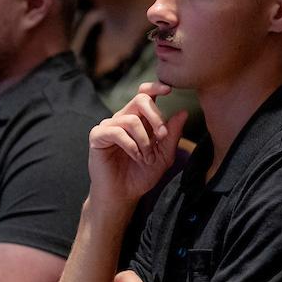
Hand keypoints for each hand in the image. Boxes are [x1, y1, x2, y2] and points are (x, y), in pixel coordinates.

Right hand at [87, 83, 186, 205]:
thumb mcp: (164, 156)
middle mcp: (123, 118)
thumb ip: (172, 135)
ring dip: (144, 140)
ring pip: (131, 119)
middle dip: (156, 117)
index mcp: (139, 119)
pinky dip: (131, 145)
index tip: (169, 89)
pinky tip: (135, 157)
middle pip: (140, 99)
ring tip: (147, 158)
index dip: (155, 87)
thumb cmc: (142, 175)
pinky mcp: (98, 136)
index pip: (145, 94)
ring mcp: (109, 126)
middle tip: (163, 136)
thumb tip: (183, 112)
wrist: (123, 194)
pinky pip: (116, 131)